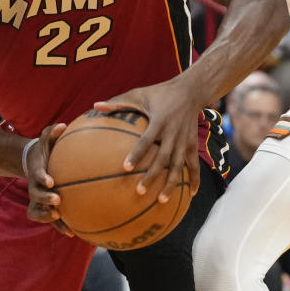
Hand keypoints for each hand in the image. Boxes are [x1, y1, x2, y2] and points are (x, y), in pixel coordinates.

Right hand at [24, 121, 69, 226]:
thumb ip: (52, 132)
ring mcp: (38, 199)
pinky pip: (49, 220)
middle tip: (58, 201)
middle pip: (35, 196)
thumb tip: (63, 126)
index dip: (42, 179)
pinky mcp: (45, 208)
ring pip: (38, 212)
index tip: (51, 181)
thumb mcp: (45, 139)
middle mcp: (34, 187)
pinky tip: (72, 233)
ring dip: (49, 218)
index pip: (37, 175)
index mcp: (36, 171)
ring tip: (63, 221)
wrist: (33, 164)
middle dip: (45, 200)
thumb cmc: (44, 150)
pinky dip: (59, 227)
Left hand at [94, 80, 200, 200]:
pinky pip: (194, 164)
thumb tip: (95, 105)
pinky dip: (194, 179)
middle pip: (163, 159)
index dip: (137, 154)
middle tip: (139, 191)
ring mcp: (184, 140)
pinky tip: (190, 194)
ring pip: (179, 165)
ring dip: (172, 184)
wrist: (191, 90)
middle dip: (152, 176)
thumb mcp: (139, 94)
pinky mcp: (193, 143)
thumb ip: (117, 102)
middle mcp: (173, 132)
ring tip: (161, 200)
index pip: (147, 140)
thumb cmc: (160, 92)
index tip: (125, 168)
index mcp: (159, 121)